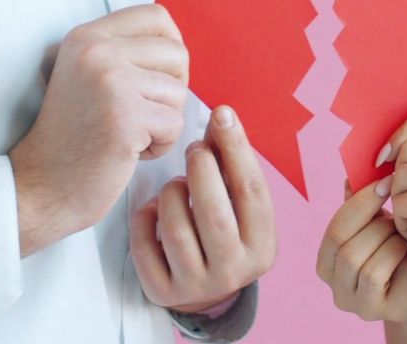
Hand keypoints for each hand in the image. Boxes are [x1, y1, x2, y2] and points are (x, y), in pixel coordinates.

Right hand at [8, 4, 188, 253]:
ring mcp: (111, 81)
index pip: (156, 16)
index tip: (159, 75)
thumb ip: (124, 52)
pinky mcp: (126, 116)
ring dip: (163, 121)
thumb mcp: (87, 75)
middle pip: (177, 53)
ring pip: (179, 92)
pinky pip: (175, 124)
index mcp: (86, 36)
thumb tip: (178, 42)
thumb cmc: (73, 137)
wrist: (41, 185)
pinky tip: (128, 152)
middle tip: (143, 113)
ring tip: (128, 134)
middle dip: (172, 89)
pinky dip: (160, 145)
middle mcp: (97, 50)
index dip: (171, 44)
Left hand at [130, 105, 277, 311]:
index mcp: (262, 247)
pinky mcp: (162, 292)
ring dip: (172, 193)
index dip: (237, 149)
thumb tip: (221, 117)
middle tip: (194, 149)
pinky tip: (154, 209)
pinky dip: (145, 218)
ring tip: (176, 184)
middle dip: (201, 170)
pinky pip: (145, 246)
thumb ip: (231, 166)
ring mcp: (196, 286)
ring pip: (177, 230)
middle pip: (214, 214)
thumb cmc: (224, 231)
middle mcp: (233, 271)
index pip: (253, 192)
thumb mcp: (237, 205)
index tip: (222, 114)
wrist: (204, 288)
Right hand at [316, 178, 406, 324]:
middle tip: (402, 212)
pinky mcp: (392, 313)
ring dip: (395, 244)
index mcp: (327, 264)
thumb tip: (352, 174)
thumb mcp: (377, 224)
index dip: (360, 203)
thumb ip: (361, 203)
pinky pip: (399, 280)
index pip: (334, 230)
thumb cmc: (398, 248)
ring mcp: (363, 307)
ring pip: (370, 269)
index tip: (385, 182)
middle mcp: (338, 290)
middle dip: (379, 227)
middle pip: (348, 252)